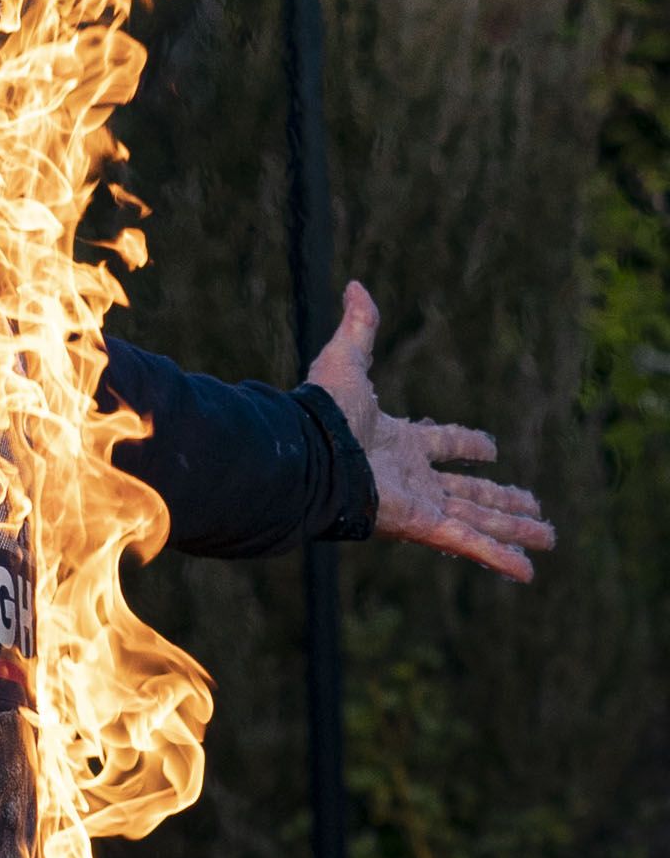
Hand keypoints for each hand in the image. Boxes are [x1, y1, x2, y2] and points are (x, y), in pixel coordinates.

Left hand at [306, 282, 554, 582]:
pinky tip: (529, 572)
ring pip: (479, 520)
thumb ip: (359, 327)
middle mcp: (412, 477)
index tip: (491, 448)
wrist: (309, 454)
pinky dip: (499, 557)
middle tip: (535, 508)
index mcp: (398, 442)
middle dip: (503, 501)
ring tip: (548, 537)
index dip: (466, 444)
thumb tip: (356, 286)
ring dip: (514, 529)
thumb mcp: (345, 361)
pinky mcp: (424, 526)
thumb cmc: (324, 413)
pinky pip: (469, 543)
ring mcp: (421, 504)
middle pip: (470, 492)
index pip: (442, 444)